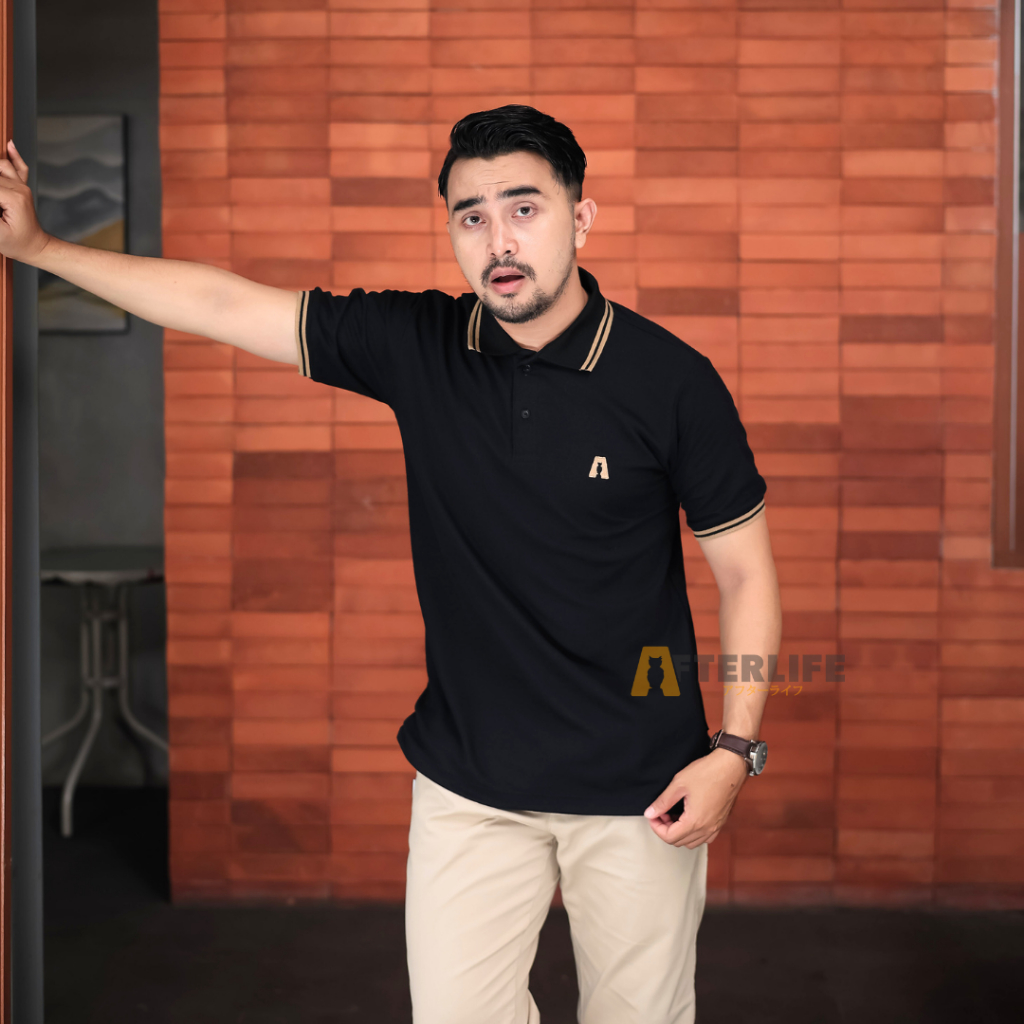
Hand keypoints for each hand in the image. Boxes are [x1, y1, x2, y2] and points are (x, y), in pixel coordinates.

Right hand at [0, 140, 50, 263]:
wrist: (36, 247)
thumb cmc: (18, 244)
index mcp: (13, 199)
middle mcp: (19, 188)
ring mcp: (21, 186)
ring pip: (1, 166)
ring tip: (0, 200)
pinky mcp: (22, 187)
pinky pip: (17, 167)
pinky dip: (12, 156)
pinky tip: (9, 146)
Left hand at [643, 747, 749, 848]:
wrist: (730, 766)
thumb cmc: (706, 772)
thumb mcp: (679, 784)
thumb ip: (662, 802)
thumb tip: (649, 813)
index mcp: (695, 822)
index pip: (669, 837)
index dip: (656, 827)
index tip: (652, 815)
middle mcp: (707, 829)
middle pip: (679, 842)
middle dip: (666, 829)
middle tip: (661, 812)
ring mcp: (716, 827)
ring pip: (692, 842)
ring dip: (679, 832)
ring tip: (673, 814)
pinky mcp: (720, 822)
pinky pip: (704, 837)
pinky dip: (692, 832)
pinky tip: (687, 817)